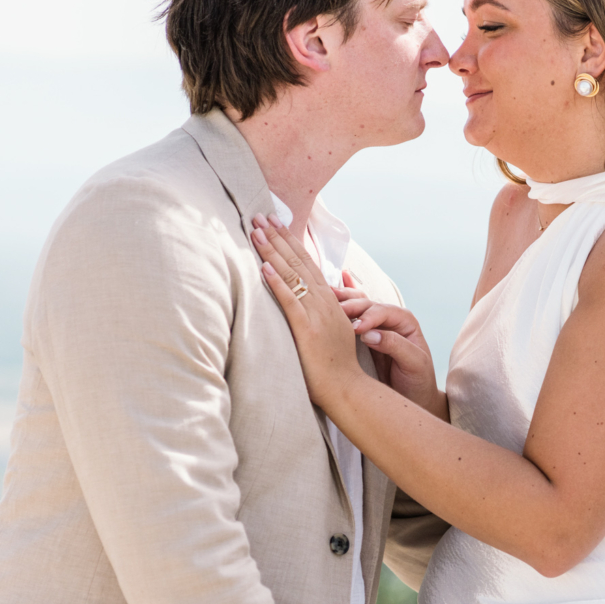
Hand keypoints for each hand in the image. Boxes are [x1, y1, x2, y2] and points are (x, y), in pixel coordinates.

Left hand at [251, 215, 367, 409]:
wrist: (348, 388)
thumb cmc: (335, 365)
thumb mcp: (331, 331)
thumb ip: (321, 312)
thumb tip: (306, 299)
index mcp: (329, 301)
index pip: (308, 263)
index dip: (290, 241)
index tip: (276, 223)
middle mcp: (324, 302)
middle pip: (299, 262)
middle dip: (278, 237)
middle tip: (261, 215)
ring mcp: (317, 314)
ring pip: (293, 275)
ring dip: (273, 251)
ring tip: (257, 231)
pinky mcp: (308, 329)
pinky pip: (291, 301)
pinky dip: (277, 282)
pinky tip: (264, 268)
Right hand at [337, 289, 445, 419]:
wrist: (413, 398)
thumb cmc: (417, 382)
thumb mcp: (414, 364)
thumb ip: (395, 345)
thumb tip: (368, 335)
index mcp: (405, 322)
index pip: (384, 311)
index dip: (369, 316)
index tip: (355, 329)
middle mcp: (389, 319)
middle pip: (367, 304)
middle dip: (350, 306)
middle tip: (332, 313)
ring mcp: (373, 326)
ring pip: (355, 306)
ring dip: (339, 302)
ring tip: (322, 300)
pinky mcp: (360, 337)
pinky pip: (349, 318)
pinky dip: (337, 307)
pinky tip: (326, 295)